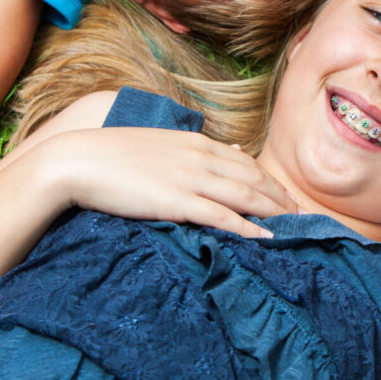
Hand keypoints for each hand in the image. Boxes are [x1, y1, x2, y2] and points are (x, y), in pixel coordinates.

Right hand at [22, 124, 297, 237]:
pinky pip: (222, 216)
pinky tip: (267, 238)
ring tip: (296, 227)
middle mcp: (200, 156)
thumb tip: (227, 151)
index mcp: (195, 141)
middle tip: (302, 215)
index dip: (269, 180)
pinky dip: (249, 227)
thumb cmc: (112, 155)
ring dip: (274, 212)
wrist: (78, 161)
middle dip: (281, 197)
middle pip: (253, 179)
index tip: (286, 194)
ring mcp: (190, 178)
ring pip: (246, 196)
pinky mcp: (178, 200)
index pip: (244, 162)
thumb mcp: (160, 142)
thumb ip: (193, 148)